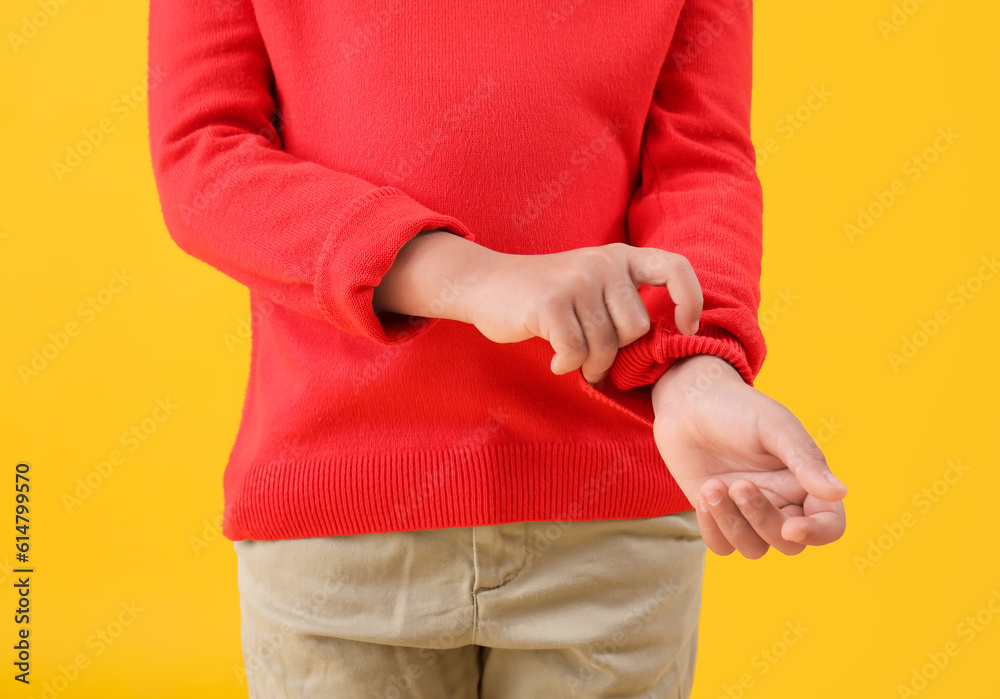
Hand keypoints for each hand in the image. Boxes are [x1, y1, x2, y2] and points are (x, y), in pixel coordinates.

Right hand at [461, 242, 702, 383]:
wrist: (485, 283)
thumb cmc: (545, 295)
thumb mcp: (591, 282)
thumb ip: (624, 299)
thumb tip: (667, 339)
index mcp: (619, 256)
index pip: (675, 268)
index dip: (690, 300)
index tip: (684, 328)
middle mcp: (602, 263)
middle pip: (636, 328)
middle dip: (616, 353)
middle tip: (593, 358)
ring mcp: (576, 281)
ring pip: (606, 345)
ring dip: (590, 365)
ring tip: (572, 359)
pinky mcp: (550, 303)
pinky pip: (576, 352)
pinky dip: (566, 364)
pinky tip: (555, 360)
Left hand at [651, 354, 847, 557]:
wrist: (688, 403)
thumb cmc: (737, 408)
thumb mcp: (775, 427)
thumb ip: (805, 459)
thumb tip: (839, 492)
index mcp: (806, 482)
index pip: (830, 524)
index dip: (818, 533)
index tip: (791, 527)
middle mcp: (782, 502)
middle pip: (789, 543)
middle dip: (763, 520)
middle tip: (740, 485)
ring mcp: (748, 513)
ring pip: (754, 549)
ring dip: (732, 523)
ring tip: (713, 486)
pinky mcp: (718, 516)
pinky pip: (722, 546)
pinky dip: (712, 529)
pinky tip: (703, 496)